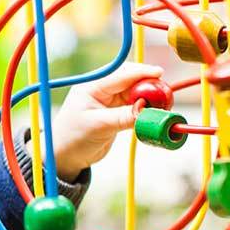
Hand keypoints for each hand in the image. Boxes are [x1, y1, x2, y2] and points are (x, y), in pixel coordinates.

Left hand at [49, 62, 163, 179]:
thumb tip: (146, 110)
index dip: (140, 72)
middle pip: (129, 81)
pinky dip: (144, 109)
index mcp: (92, 87)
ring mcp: (108, 102)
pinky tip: (153, 113)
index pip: (120, 75)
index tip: (159, 73)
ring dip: (148, 98)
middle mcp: (101, 91)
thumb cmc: (74, 138)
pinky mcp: (115, 113)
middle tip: (164, 91)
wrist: (66, 156)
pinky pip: (134, 106)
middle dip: (148, 84)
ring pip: (134, 93)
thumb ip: (123, 117)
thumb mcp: (99, 126)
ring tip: (163, 104)